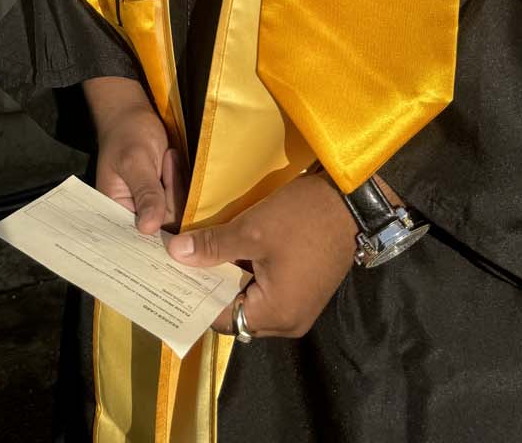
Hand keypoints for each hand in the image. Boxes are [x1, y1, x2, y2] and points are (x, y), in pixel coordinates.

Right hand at [84, 77, 186, 233]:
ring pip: (178, 212)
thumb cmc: (127, 134)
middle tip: (164, 161)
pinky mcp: (168, 197)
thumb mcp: (135, 161)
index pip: (139, 237)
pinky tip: (171, 159)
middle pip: (165, 225)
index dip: (158, 234)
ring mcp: (154, 207)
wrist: (135, 114)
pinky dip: (182, 181)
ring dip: (177, 184)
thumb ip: (145, 193)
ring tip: (166, 156)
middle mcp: (135, 216)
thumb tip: (148, 228)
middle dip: (171, 196)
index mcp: (116, 213)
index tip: (167, 211)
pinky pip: (185, 201)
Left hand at [164, 172, 358, 337]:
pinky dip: (249, 273)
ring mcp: (300, 308)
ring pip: (251, 299)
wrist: (352, 201)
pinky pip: (268, 291)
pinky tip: (230, 250)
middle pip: (236, 310)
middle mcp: (288, 322)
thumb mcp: (252, 229)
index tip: (170, 273)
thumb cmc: (301, 217)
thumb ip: (212, 247)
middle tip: (181, 260)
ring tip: (199, 253)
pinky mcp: (306, 292)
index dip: (194, 294)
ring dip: (230, 277)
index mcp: (275, 315)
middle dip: (210, 284)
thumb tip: (175, 255)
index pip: (221, 316)